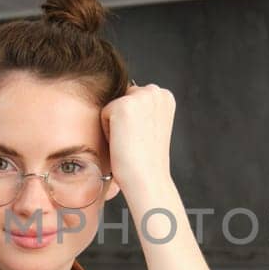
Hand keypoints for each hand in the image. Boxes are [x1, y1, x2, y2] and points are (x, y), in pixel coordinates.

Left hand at [99, 83, 175, 199]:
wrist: (147, 178)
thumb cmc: (147, 159)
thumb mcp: (152, 125)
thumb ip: (143, 109)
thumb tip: (123, 100)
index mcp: (164, 96)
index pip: (133, 98)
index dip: (133, 121)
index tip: (143, 137)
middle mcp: (155, 91)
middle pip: (122, 97)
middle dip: (123, 119)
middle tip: (136, 141)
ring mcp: (140, 96)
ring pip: (113, 105)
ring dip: (115, 124)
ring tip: (130, 141)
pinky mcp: (123, 105)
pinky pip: (104, 113)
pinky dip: (107, 130)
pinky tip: (123, 142)